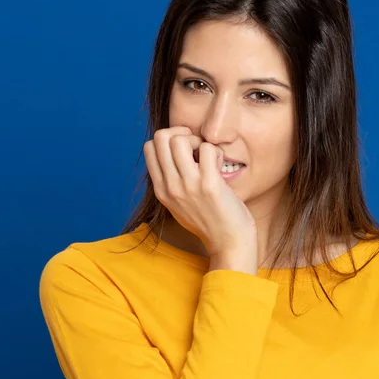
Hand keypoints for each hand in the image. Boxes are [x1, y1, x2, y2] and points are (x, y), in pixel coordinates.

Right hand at [144, 126, 256, 256]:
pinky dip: (217, 152)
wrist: (229, 244)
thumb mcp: (180, 204)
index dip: (169, 140)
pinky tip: (220, 167)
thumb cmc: (210, 221)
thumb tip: (175, 153)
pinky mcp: (209, 185)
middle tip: (197, 148)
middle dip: (181, 134)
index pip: (150, 147)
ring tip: (208, 158)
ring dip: (199, 141)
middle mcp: (170, 187)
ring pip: (180, 139)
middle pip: (161, 137)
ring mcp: (188, 186)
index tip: (186, 150)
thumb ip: (173, 182)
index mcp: (161, 190)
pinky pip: (208, 149)